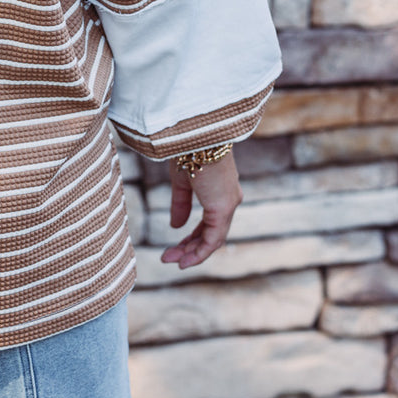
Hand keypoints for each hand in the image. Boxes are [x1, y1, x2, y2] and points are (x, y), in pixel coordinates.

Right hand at [159, 150, 242, 269]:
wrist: (197, 136)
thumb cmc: (189, 150)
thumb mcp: (181, 180)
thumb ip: (180, 204)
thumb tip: (175, 226)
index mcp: (220, 192)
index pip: (208, 223)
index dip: (192, 237)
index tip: (175, 246)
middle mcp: (228, 200)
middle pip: (210, 234)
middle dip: (189, 248)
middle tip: (169, 257)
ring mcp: (228, 205)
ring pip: (212, 239)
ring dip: (192, 253)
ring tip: (172, 261)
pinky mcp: (223, 207)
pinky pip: (213, 238)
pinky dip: (199, 252)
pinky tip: (185, 261)